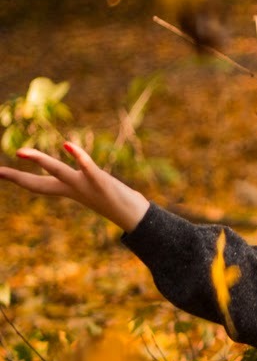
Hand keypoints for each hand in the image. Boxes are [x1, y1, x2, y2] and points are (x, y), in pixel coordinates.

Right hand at [0, 142, 148, 231]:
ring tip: (22, 152)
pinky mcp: (101, 182)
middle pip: (41, 183)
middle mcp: (74, 188)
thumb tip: (80, 168)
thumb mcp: (93, 187)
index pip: (37, 185)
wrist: (135, 215)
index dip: (17, 179)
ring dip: (42, 162)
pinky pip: (88, 168)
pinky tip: (67, 145)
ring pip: (60, 172)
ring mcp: (86, 186)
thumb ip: (83, 177)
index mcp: (68, 190)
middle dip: (18, 177)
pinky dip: (79, 157)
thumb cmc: (116, 200)